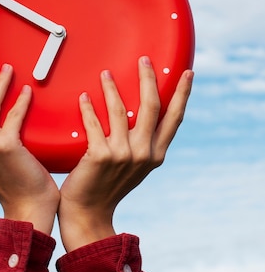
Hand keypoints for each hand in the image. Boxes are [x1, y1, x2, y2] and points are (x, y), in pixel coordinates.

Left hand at [58, 56, 193, 251]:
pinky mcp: (100, 156)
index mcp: (156, 154)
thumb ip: (143, 143)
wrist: (89, 212)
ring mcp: (123, 155)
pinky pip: (94, 123)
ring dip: (112, 88)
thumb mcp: (135, 165)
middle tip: (144, 59)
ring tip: (105, 73)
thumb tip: (141, 112)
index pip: (174, 118)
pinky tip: (85, 96)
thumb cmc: (109, 185)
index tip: (188, 73)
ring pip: (120, 110)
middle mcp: (144, 153)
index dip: (182, 94)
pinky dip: (88, 107)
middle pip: (151, 106)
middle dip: (149, 78)